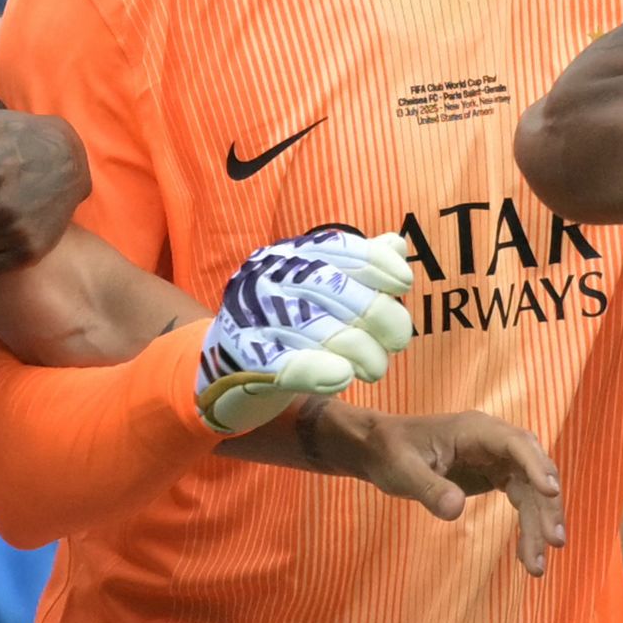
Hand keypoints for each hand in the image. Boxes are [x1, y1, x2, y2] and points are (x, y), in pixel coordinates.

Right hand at [198, 232, 414, 430]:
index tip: (403, 283)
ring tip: (375, 369)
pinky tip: (342, 377)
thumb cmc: (285, 332)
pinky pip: (286, 364)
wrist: (220, 375)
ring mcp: (251, 318)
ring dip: (359, 352)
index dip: (375, 263)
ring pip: (317, 329)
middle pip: (332, 288)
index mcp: (287, 258)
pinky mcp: (242, 361)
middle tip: (397, 343)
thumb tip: (396, 245)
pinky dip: (318, 370)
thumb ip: (357, 270)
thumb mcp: (320, 298)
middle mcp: (266, 279)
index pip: (336, 248)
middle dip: (377, 315)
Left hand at [302, 404, 566, 574]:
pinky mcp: (496, 476)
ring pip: (532, 490)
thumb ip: (428, 488)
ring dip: (539, 525)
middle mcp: (495, 441)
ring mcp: (498, 459)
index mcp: (476, 430)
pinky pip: (522, 500)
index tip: (550, 492)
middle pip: (534, 470)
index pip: (516, 444)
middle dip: (546, 507)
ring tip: (537, 566)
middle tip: (553, 543)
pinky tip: (527, 555)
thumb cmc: (390, 453)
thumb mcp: (403, 470)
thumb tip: (454, 511)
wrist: (381, 451)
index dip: (536, 466)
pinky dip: (527, 526)